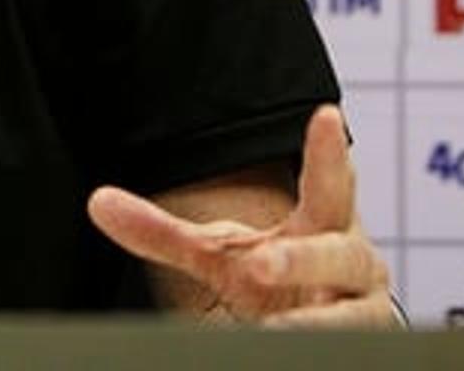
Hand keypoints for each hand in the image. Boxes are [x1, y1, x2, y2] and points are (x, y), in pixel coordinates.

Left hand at [87, 105, 395, 326]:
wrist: (315, 333)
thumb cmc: (272, 280)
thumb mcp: (215, 254)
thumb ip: (160, 231)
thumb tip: (98, 202)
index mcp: (321, 223)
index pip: (328, 182)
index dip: (329, 150)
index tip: (327, 114)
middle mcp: (353, 262)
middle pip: (337, 253)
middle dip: (301, 259)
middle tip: (258, 264)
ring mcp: (363, 311)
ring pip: (352, 314)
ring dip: (315, 320)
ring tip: (276, 330)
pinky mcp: (365, 347)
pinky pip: (349, 350)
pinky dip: (319, 347)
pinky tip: (284, 347)